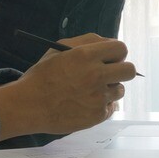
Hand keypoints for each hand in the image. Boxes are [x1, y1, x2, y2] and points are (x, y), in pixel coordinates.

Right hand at [0, 33, 137, 139]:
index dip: (117, 53)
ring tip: (90, 91)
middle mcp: (96, 75)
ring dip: (110, 89)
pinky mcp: (98, 114)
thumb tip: (109, 43)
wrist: (29, 106)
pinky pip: (111, 107)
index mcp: (86, 56)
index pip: (121, 48)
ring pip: (120, 90)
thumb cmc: (43, 76)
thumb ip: (86, 42)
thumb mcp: (59, 50)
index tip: (111, 58)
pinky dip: (102, 105)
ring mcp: (99, 97)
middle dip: (121, 70)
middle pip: (129, 70)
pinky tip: (87, 103)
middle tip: (109, 74)